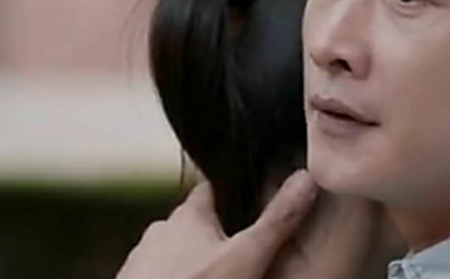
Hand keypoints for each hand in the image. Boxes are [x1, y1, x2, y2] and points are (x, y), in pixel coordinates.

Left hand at [116, 170, 317, 278]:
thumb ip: (277, 221)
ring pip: (178, 251)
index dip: (236, 193)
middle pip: (197, 223)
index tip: (254, 201)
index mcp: (188, 215)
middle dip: (219, 234)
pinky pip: (162, 274)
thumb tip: (306, 179)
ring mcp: (143, 260)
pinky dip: (179, 277)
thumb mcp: (247, 257)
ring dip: (196, 259)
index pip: (213, 188)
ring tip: (220, 273)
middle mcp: (160, 231)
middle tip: (243, 249)